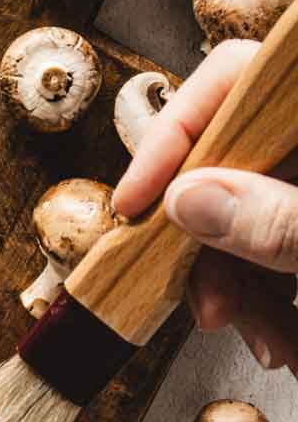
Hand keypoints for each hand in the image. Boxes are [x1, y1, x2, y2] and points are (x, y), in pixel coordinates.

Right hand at [113, 38, 297, 370]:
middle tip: (210, 306)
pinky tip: (283, 338)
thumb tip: (188, 203)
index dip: (175, 138)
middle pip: (237, 155)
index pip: (235, 77)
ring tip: (268, 344)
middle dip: (212, 241)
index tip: (138, 208)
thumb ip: (280, 220)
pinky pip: (285, 239)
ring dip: (246, 287)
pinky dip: (276, 293)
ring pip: (256, 209)